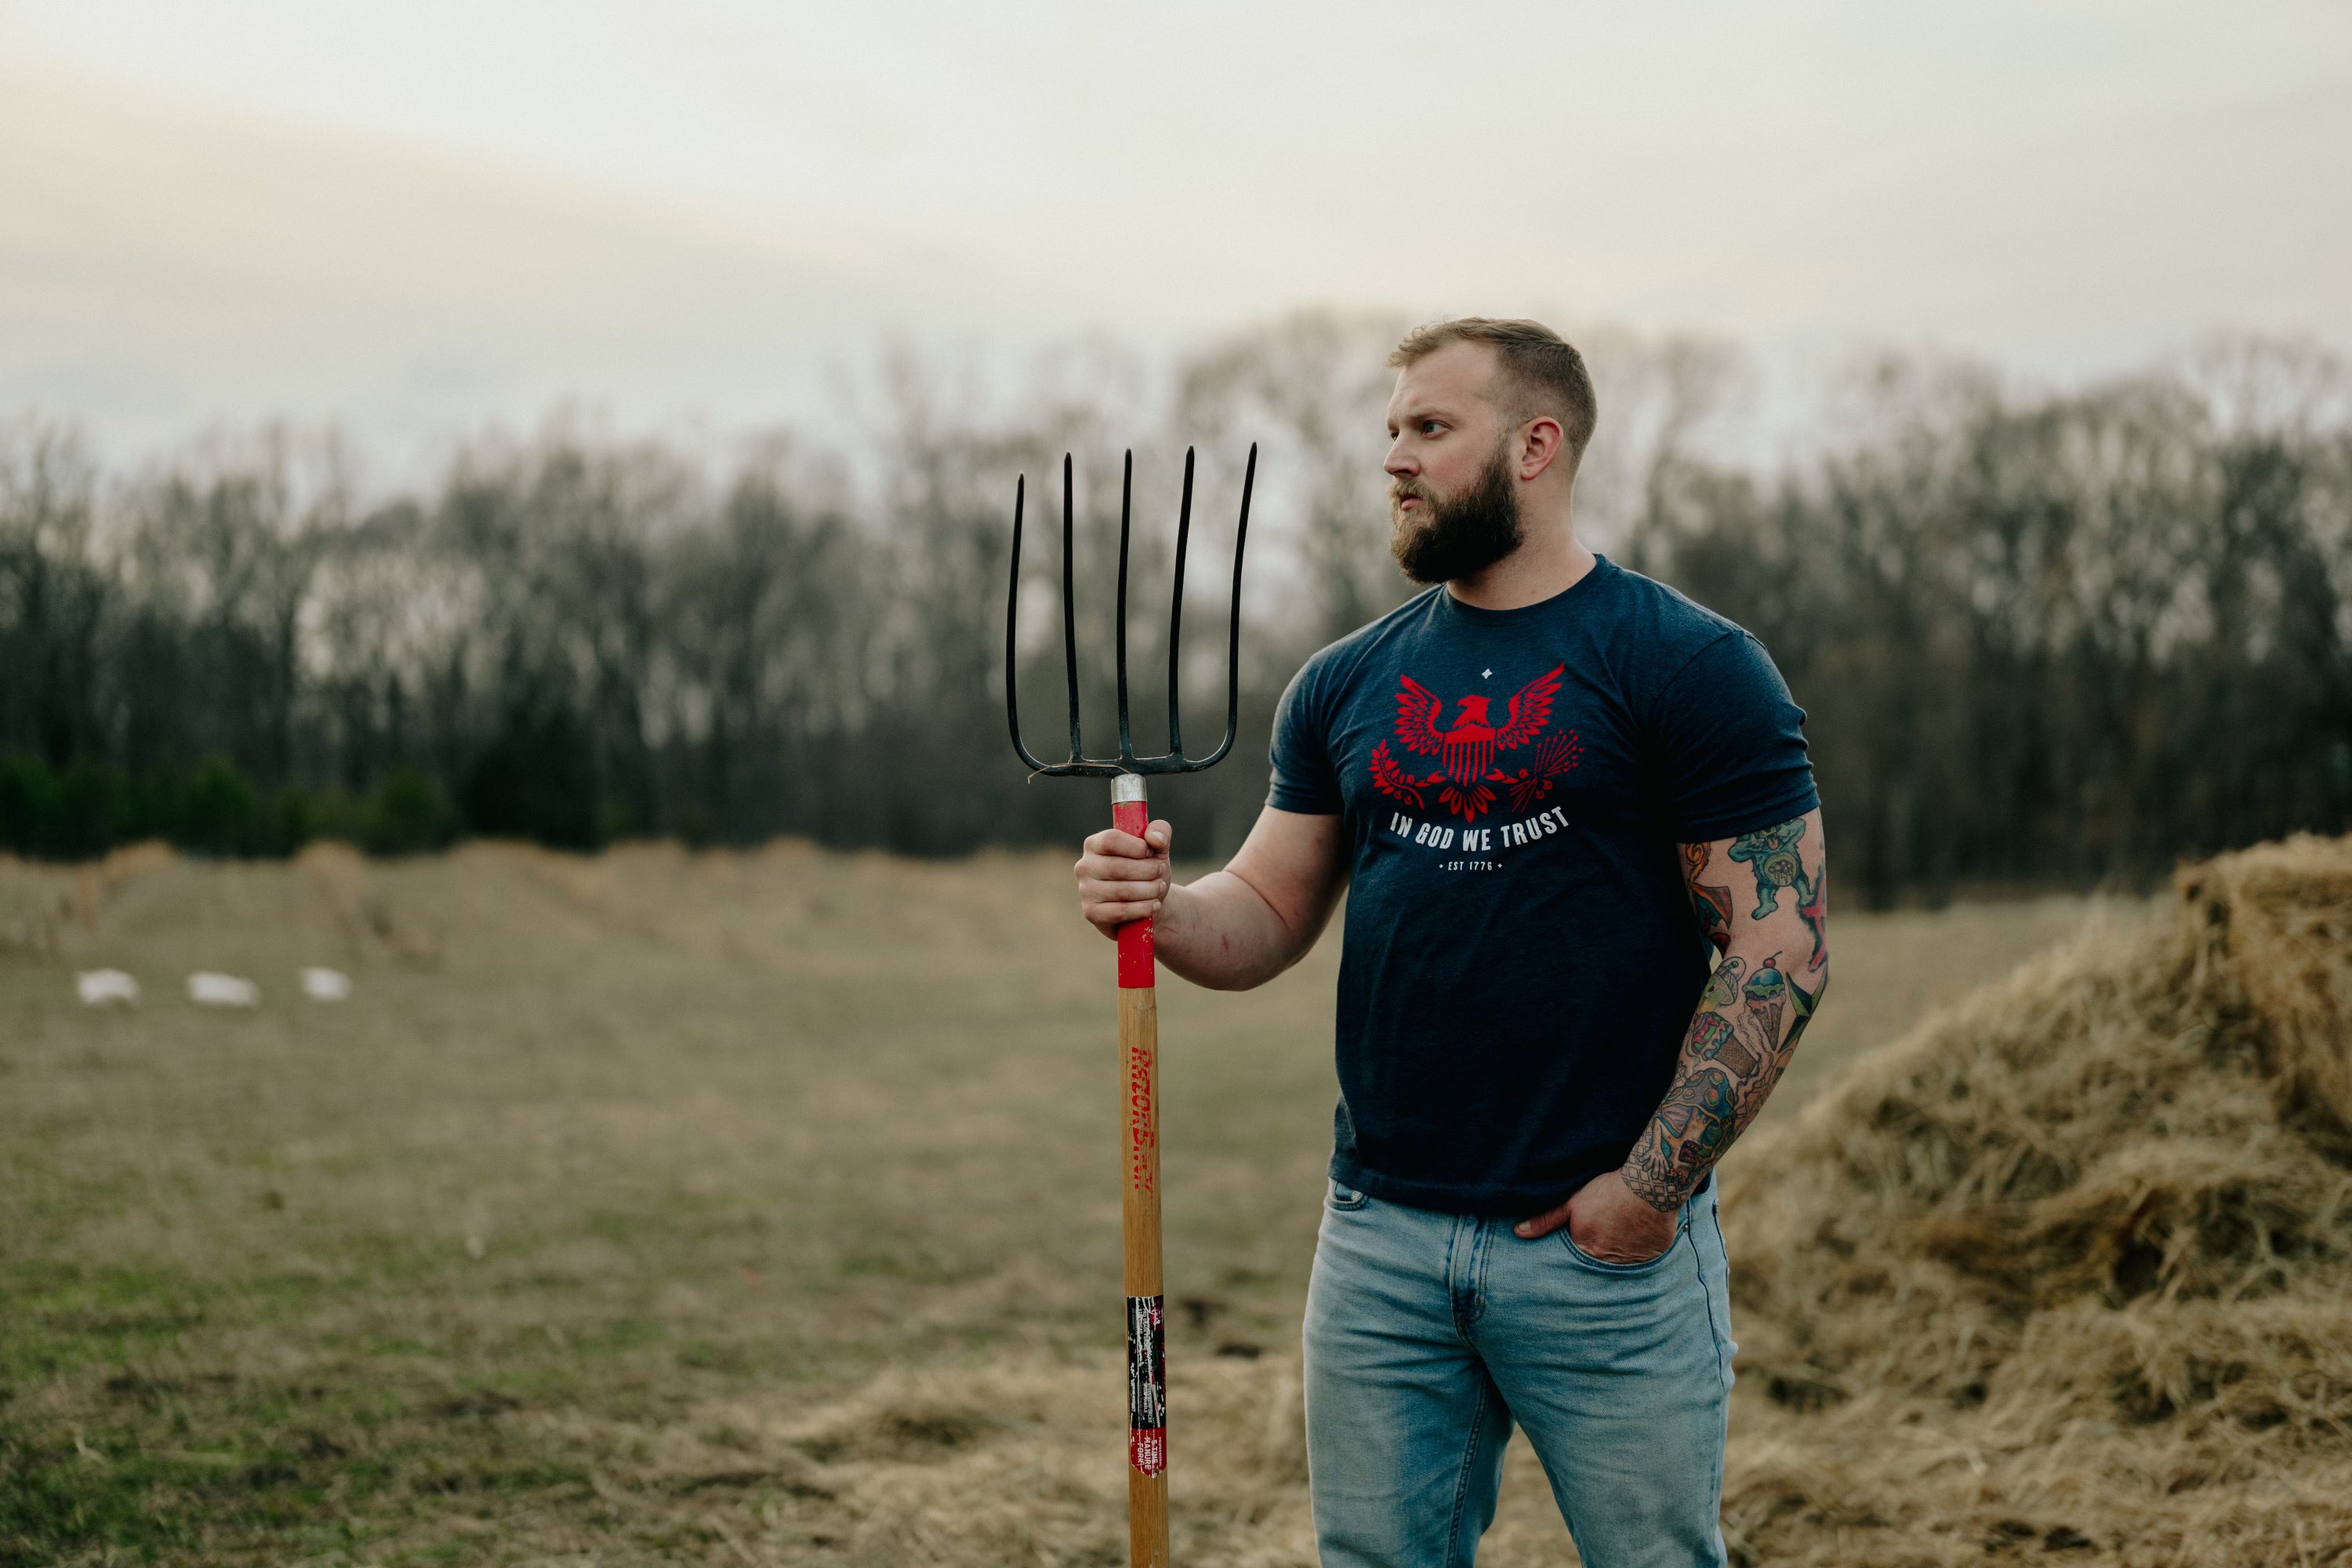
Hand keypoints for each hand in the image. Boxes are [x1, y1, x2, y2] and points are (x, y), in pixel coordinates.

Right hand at [1075, 819, 1172, 937]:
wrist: (1146, 903)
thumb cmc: (1147, 871)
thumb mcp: (1158, 849)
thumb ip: (1160, 832)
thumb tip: (1155, 839)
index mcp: (1094, 844)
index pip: (1110, 840)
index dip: (1136, 847)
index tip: (1151, 852)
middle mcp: (1084, 866)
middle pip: (1117, 867)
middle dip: (1147, 871)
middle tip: (1161, 873)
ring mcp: (1085, 891)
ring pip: (1121, 891)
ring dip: (1149, 890)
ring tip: (1159, 888)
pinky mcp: (1091, 913)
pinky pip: (1120, 911)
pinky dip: (1142, 909)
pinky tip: (1155, 905)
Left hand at [1514, 1169, 1678, 1262]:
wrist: (1648, 1186)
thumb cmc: (1608, 1192)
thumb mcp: (1572, 1203)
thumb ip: (1546, 1220)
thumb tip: (1519, 1232)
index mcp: (1586, 1251)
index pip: (1577, 1258)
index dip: (1581, 1247)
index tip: (1589, 1235)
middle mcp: (1609, 1263)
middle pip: (1600, 1263)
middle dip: (1600, 1253)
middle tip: (1607, 1234)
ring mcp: (1633, 1262)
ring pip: (1623, 1263)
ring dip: (1621, 1253)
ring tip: (1624, 1233)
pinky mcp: (1653, 1256)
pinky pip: (1645, 1259)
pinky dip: (1642, 1250)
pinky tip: (1641, 1235)